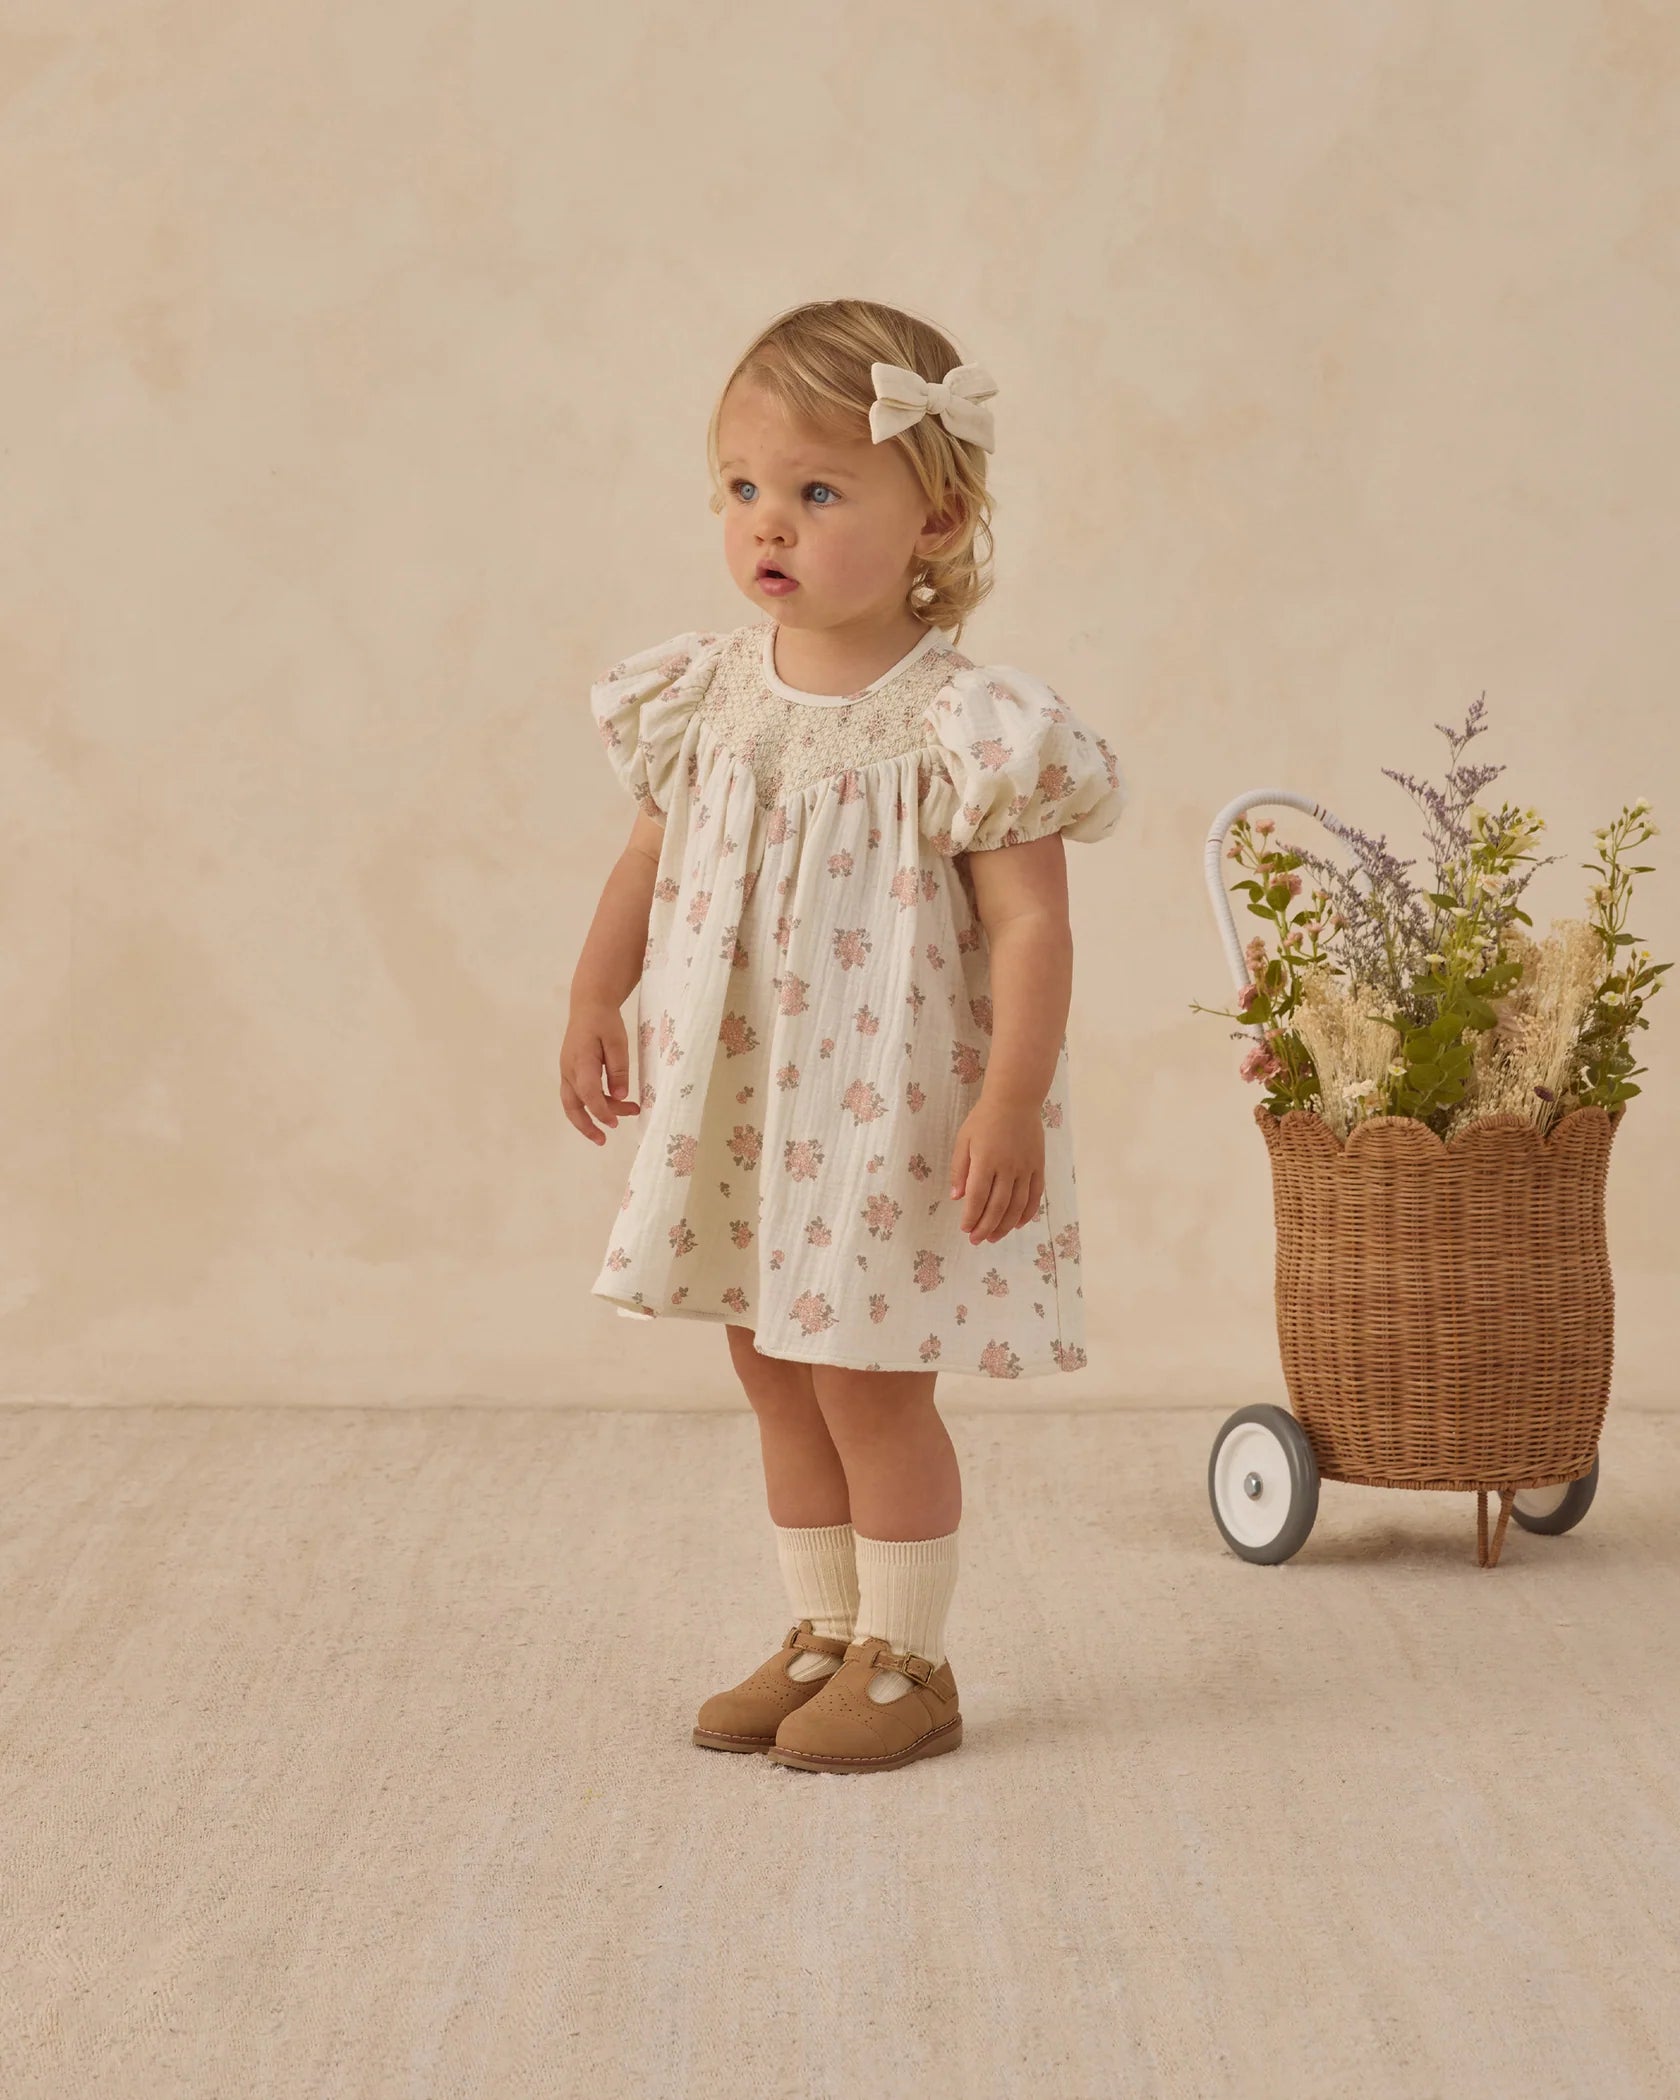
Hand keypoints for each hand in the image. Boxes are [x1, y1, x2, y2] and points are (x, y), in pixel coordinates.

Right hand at [560, 1002, 640, 1144]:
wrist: (588, 1006)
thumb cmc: (605, 1022)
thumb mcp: (618, 1041)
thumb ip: (619, 1068)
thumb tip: (620, 1096)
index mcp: (581, 1060)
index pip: (588, 1092)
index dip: (600, 1110)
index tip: (615, 1122)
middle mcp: (569, 1069)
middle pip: (572, 1104)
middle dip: (586, 1126)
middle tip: (603, 1140)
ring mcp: (567, 1072)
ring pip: (573, 1103)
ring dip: (590, 1118)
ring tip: (617, 1122)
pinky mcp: (571, 1072)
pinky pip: (576, 1095)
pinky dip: (590, 1106)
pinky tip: (609, 1108)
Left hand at [950, 1098, 1043, 1243]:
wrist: (1015, 1100)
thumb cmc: (984, 1119)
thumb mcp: (963, 1140)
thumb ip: (959, 1170)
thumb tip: (957, 1198)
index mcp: (986, 1160)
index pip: (977, 1197)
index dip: (971, 1217)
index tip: (965, 1229)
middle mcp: (1007, 1167)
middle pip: (998, 1206)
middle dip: (986, 1227)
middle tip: (976, 1240)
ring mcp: (1025, 1168)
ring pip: (1017, 1205)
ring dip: (1005, 1225)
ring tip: (994, 1237)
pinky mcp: (1038, 1167)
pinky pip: (1035, 1196)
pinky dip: (1027, 1213)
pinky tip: (1017, 1224)